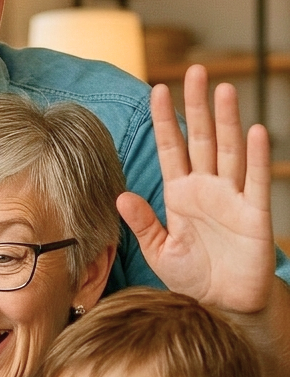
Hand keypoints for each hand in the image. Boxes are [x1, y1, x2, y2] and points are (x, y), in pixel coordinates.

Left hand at [117, 65, 273, 313]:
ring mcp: (232, 198)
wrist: (223, 306)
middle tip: (195, 71)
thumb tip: (120, 195)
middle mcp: (207, 189)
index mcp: (180, 195)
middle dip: (197, 106)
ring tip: (224, 90)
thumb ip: (142, 223)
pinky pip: (256, 182)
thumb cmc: (192, 278)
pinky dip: (256, 157)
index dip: (164, 121)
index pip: (171, 149)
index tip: (157, 88)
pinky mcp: (254, 215)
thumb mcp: (159, 250)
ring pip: (229, 151)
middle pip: (201, 139)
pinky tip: (255, 131)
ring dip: (227, 121)